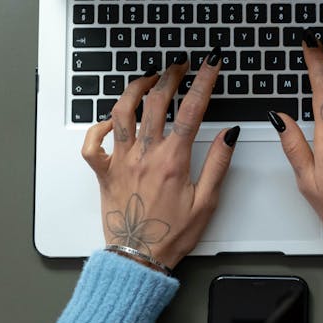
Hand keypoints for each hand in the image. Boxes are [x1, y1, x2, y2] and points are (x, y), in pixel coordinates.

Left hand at [81, 50, 238, 269]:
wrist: (138, 258)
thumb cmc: (172, 234)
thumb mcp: (207, 202)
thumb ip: (218, 164)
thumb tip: (229, 134)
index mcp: (173, 160)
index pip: (193, 110)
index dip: (204, 81)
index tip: (211, 64)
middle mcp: (145, 155)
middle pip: (156, 102)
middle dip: (170, 75)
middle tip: (180, 64)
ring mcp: (121, 161)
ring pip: (122, 112)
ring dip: (135, 89)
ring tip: (148, 78)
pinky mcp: (103, 172)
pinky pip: (92, 143)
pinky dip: (99, 126)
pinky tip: (112, 119)